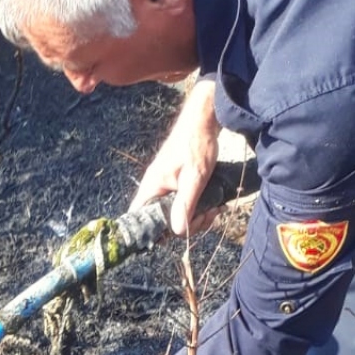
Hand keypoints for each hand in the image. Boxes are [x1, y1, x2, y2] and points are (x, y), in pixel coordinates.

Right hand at [129, 79, 222, 235]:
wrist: (204, 122)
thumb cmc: (196, 146)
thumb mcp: (194, 179)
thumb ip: (185, 205)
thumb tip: (177, 232)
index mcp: (152, 187)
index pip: (139, 217)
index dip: (155, 230)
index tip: (181, 228)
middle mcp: (155, 188)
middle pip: (163, 220)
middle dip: (187, 223)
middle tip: (207, 215)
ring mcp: (167, 187)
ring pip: (176, 214)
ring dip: (197, 216)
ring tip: (215, 208)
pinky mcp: (177, 184)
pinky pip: (184, 204)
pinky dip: (199, 208)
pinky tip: (214, 204)